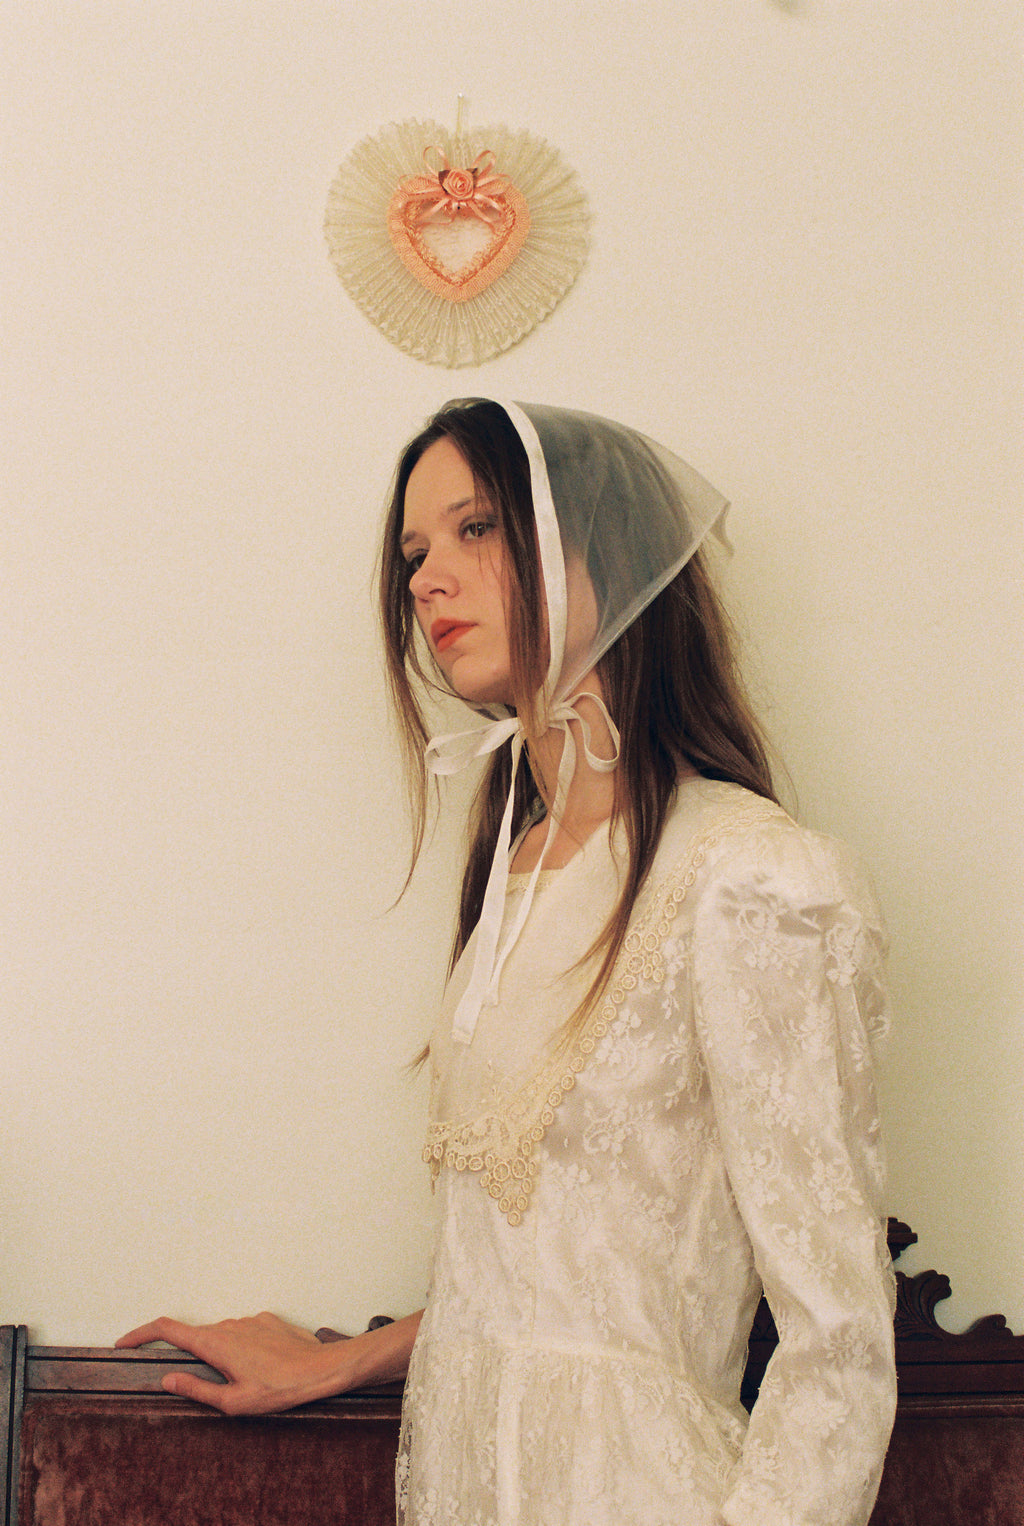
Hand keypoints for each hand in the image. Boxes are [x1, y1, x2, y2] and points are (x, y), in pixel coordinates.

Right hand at [115, 1311, 334, 1414]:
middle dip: (195, 1359)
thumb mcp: (232, 1401)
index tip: (124, 1342)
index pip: (167, 1329)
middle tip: (209, 1384)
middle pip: (197, 1337)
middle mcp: (228, 1324)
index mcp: (214, 1343)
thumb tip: (168, 1378)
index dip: (141, 1333)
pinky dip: (244, 1350)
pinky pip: (245, 1334)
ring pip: (223, 1337)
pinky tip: (264, 1369)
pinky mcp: (266, 1319)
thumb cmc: (278, 1389)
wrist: (320, 1368)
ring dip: (224, 1357)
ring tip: (249, 1383)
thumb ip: (197, 1388)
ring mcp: (248, 1319)